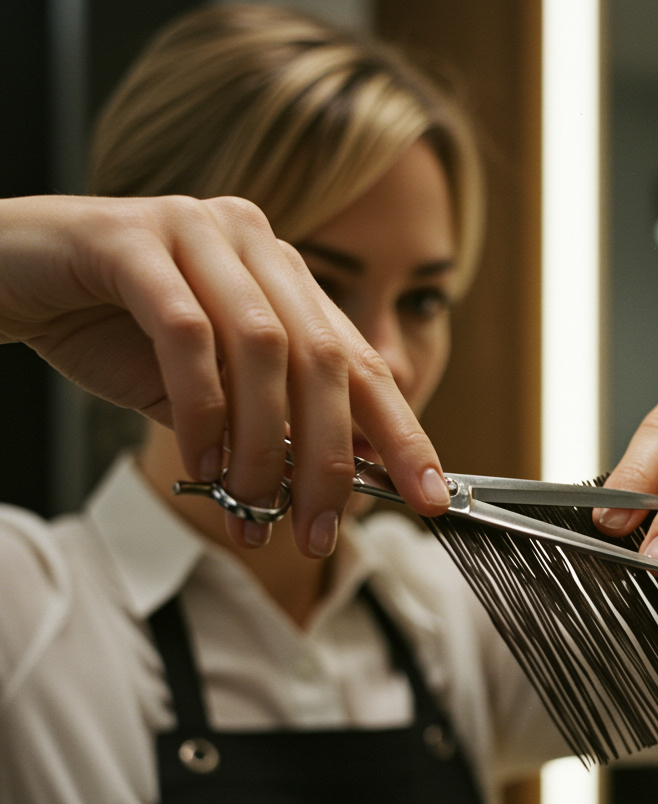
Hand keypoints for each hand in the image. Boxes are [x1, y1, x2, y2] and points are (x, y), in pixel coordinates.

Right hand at [0, 194, 450, 554]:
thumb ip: (271, 425)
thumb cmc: (116, 334)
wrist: (8, 276)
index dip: (402, 434)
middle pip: (326, 361)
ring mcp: (197, 232)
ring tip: (252, 510)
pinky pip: (187, 336)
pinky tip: (200, 465)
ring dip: (265, 447)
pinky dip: (202, 412)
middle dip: (331, 460)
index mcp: (287, 279)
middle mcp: (256, 246)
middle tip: (318, 531)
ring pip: (265, 350)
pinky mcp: (132, 241)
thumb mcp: (212, 393)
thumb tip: (337, 487)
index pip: (364, 363)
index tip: (430, 497)